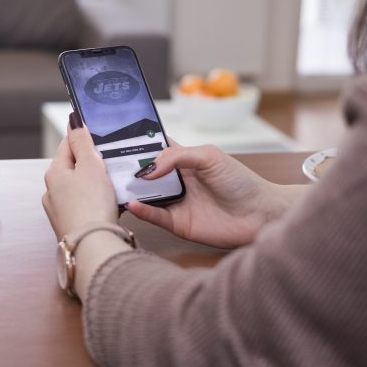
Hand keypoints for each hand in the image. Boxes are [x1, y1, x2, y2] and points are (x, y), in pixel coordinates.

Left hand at [42, 116, 118, 238]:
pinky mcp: (73, 225)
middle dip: (91, 161)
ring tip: (112, 182)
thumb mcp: (90, 165)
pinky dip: (96, 201)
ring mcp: (61, 210)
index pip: (67, 144)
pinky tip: (108, 203)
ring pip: (80, 187)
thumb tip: (74, 122)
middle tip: (109, 158)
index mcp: (54, 173)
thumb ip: (82, 143)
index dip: (82, 135)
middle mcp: (52, 191)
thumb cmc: (91, 206)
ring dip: (94, 182)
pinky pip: (85, 205)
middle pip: (73, 167)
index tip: (94, 129)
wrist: (93, 246)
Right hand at [126, 142, 306, 248]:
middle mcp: (177, 181)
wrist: (261, 213)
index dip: (137, 146)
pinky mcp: (179, 224)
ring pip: (145, 196)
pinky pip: (154, 216)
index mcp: (184, 161)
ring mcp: (177, 202)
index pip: (154, 150)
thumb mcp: (208, 156)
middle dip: (126, 170)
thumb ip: (176, 157)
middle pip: (145, 174)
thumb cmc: (241, 181)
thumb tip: (148, 169)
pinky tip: (132, 203)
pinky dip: (141, 211)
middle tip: (105, 165)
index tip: (116, 142)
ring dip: (130, 191)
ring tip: (112, 185)